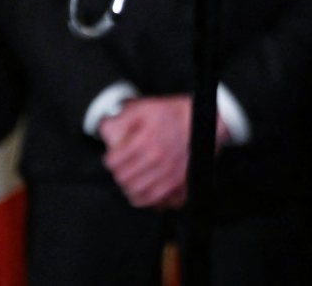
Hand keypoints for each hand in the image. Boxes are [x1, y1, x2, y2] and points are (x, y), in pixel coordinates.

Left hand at [98, 95, 224, 209]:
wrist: (204, 119)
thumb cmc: (173, 114)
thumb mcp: (143, 108)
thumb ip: (119, 122)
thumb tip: (107, 139)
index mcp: (146, 142)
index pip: (114, 164)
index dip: (111, 159)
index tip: (114, 156)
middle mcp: (158, 161)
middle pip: (124, 181)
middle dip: (120, 174)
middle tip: (124, 167)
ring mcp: (171, 176)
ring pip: (139, 196)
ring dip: (132, 189)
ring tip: (134, 179)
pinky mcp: (182, 186)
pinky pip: (160, 204)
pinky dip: (152, 200)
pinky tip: (150, 188)